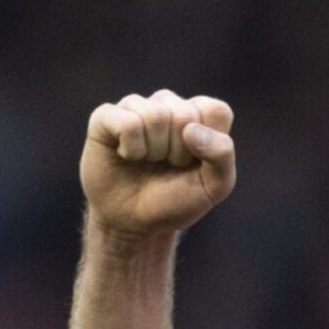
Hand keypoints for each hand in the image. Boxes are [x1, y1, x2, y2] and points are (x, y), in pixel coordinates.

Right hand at [81, 89, 235, 238]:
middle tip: (167, 166)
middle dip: (179, 153)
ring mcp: (136, 107)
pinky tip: (126, 156)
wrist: (134, 223)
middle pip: (184, 115)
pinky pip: (127, 122)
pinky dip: (131, 149)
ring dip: (154, 151)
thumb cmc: (176, 200)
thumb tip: (190, 129)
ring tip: (147, 161)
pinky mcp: (106, 116)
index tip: (196, 163)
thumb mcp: (213, 187)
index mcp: (199, 115)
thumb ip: (222, 156)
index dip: (208, 144)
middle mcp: (168, 104)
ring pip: (155, 115)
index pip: (215, 111)